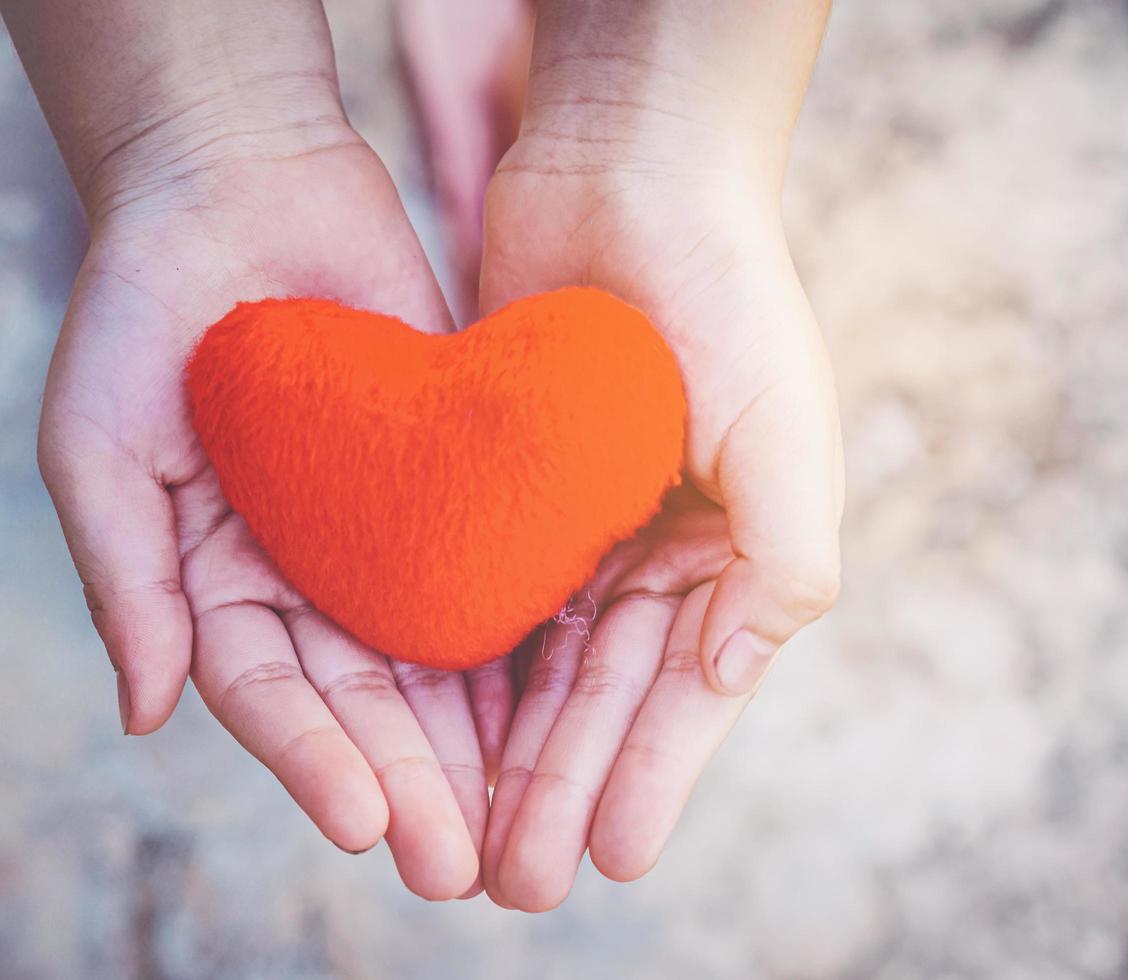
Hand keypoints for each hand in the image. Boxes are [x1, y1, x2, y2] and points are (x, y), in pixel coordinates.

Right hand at [37, 115, 498, 899]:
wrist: (245, 182)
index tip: (372, 826)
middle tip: (468, 867)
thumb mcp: (101, 440)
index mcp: (216, 581)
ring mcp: (382, 531)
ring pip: (435, 656)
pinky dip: (520, 636)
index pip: (270, 698)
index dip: (316, 765)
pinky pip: (491, 566)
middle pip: (364, 701)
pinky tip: (559, 701)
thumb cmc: (145, 303)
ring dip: (476, 744)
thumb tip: (149, 713)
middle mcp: (306, 574)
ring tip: (522, 821)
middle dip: (413, 784)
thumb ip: (128, 576)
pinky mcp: (453, 477)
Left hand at [471, 125, 844, 909]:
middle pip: (609, 692)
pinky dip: (471, 664)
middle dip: (567, 786)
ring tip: (473, 841)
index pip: (692, 685)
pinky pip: (490, 591)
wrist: (628, 172)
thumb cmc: (726, 291)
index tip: (611, 857)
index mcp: (738, 547)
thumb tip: (755, 659)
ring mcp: (589, 522)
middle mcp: (666, 548)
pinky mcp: (516, 488)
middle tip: (518, 881)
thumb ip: (787, 552)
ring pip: (544, 662)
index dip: (652, 771)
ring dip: (514, 752)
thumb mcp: (784, 424)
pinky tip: (440, 729)